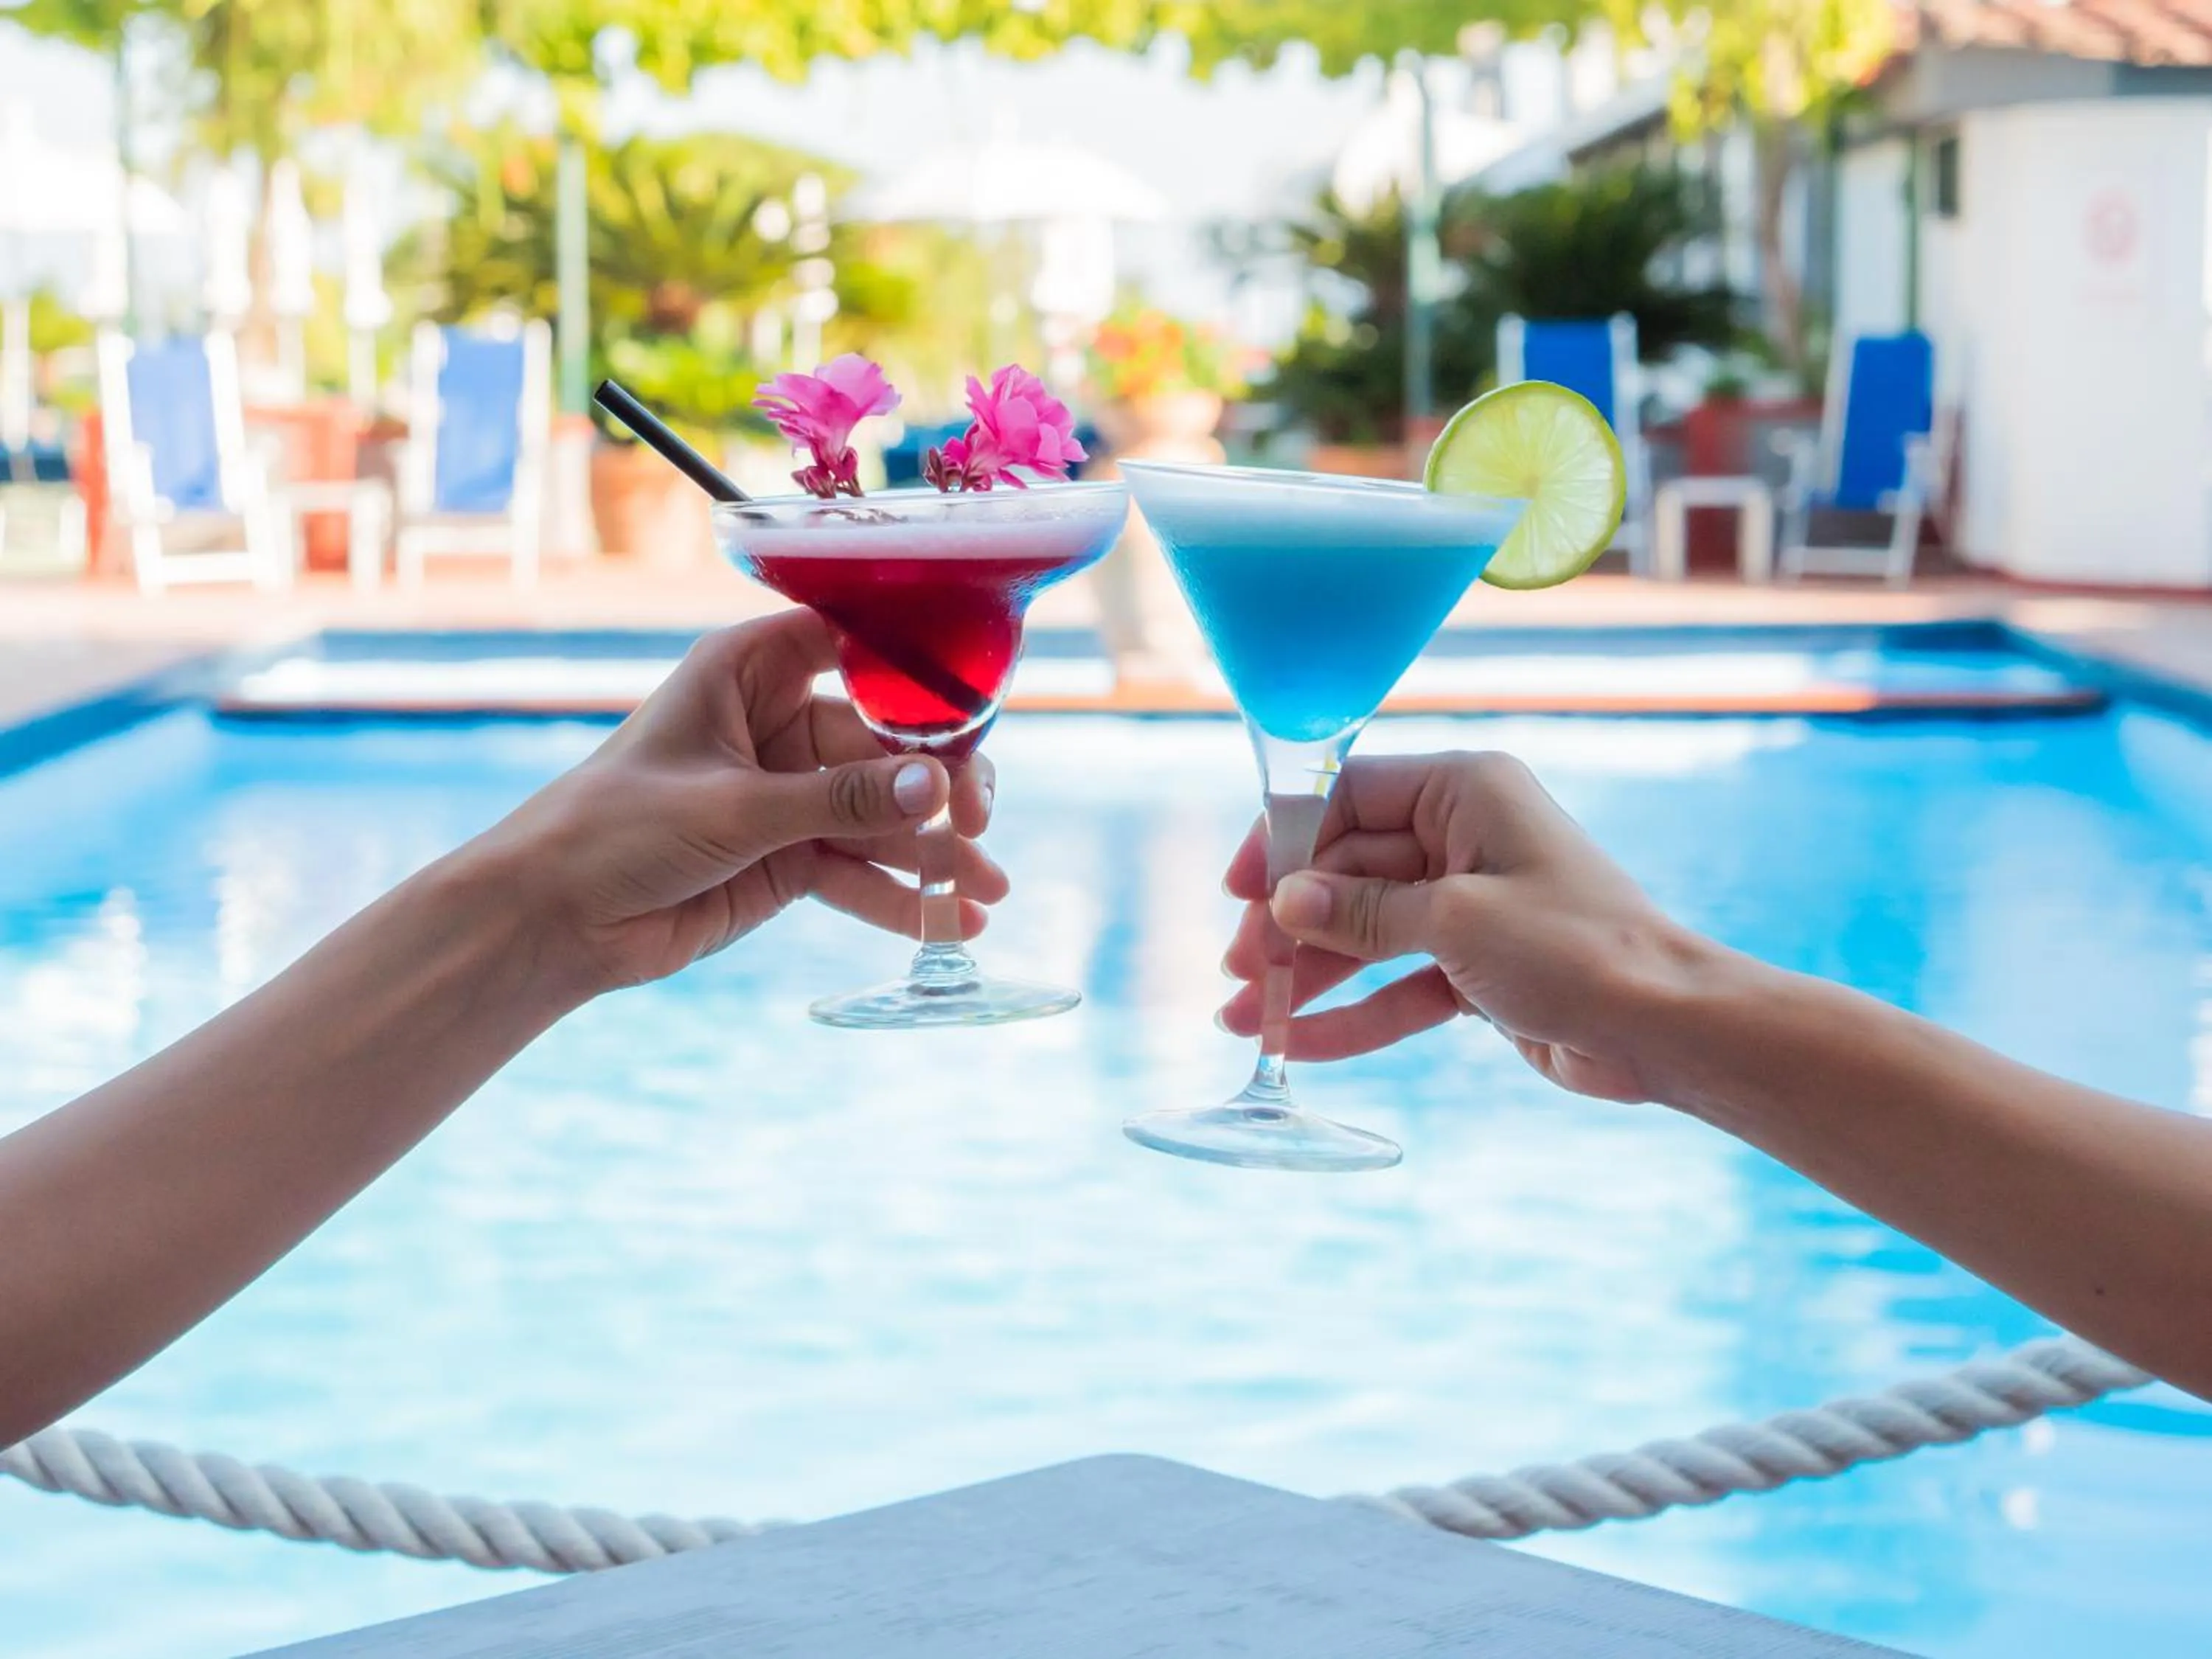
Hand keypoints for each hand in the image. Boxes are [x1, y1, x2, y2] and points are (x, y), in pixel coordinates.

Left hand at [473, 610, 1006, 994]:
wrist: (552, 921)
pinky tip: (953, 921)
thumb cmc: (615, 831)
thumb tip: (938, 789)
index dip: (916, 666)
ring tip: (987, 889)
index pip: (853, 643)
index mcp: (750, 672)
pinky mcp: (788, 859)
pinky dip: (903, 897)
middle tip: (983, 823)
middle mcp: (776, 725)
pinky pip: (861, 871)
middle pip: (885, 743)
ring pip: (882, 815)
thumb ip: (840, 800)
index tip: (977, 700)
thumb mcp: (734, 808)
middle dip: (941, 786)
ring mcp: (786, 796)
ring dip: (935, 852)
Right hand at [1219, 753, 1707, 1102]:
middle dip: (1288, 924)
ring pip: (1364, 933)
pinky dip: (1353, 1013)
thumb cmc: (1577, 951)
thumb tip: (1281, 900)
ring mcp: (1468, 903)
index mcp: (1464, 791)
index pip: (1347, 796)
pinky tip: (1301, 1046)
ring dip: (1307, 976)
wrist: (1667, 1029)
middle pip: (1346, 871)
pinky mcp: (1477, 965)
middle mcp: (1463, 836)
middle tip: (1239, 973)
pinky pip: (1397, 983)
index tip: (1237, 892)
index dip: (1284, 841)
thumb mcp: (1454, 923)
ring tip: (1245, 1019)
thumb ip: (1361, 912)